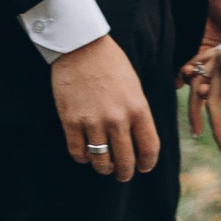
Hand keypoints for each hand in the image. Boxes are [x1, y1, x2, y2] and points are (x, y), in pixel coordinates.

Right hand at [49, 33, 159, 182]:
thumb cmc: (111, 64)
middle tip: (122, 173)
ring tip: (104, 166)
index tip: (143, 167)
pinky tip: (85, 154)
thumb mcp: (135, 87)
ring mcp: (93, 122)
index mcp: (138, 109)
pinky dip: (83, 158)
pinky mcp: (71, 121)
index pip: (149, 149)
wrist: (81, 46)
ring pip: (101, 162)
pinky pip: (78, 153)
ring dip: (104, 168)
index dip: (147, 163)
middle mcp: (117, 119)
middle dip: (125, 173)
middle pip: (126, 161)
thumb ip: (137, 114)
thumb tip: (140, 141)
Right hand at [204, 0, 220, 152]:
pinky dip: (190, 83)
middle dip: (219, 130)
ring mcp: (215, 56)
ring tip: (196, 133)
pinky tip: (183, 91)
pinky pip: (197, 70)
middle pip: (212, 103)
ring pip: (199, 89)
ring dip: (197, 112)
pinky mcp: (217, 52)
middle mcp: (220, 62)